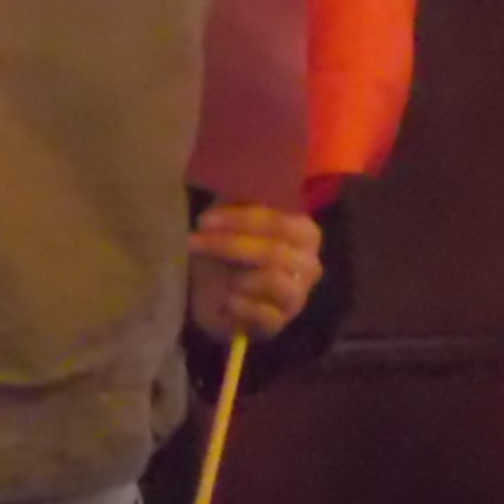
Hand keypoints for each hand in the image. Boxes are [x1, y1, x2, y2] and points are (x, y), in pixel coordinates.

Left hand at [187, 203, 325, 347]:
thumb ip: (239, 204)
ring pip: (271, 280)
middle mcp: (309, 264)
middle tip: (194, 242)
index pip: (280, 222)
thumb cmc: (230, 256)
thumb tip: (229, 180)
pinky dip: (238, 305)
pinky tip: (226, 300)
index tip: (204, 220)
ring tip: (219, 276)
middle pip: (273, 251)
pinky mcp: (279, 324)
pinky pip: (262, 314)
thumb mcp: (233, 224)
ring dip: (236, 276)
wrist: (218, 299)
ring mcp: (297, 296)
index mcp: (305, 234)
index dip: (240, 220)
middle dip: (228, 245)